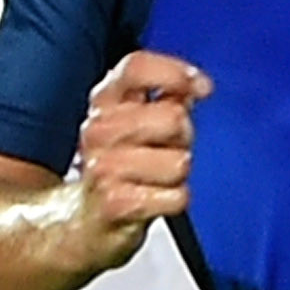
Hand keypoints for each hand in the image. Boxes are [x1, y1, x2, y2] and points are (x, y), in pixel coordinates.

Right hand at [69, 51, 212, 254]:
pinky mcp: (116, 203)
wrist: (87, 220)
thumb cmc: (119, 167)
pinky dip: (175, 201)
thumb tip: (195, 85)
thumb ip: (167, 97)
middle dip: (184, 136)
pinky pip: (177, 196)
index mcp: (104, 102)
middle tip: (168, 148)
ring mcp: (104, 168)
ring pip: (179, 162)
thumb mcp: (137, 122)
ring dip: (178, 173)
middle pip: (171, 117)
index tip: (202, 87)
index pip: (136, 68)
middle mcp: (98, 130)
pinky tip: (155, 199)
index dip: (175, 72)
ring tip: (157, 177)